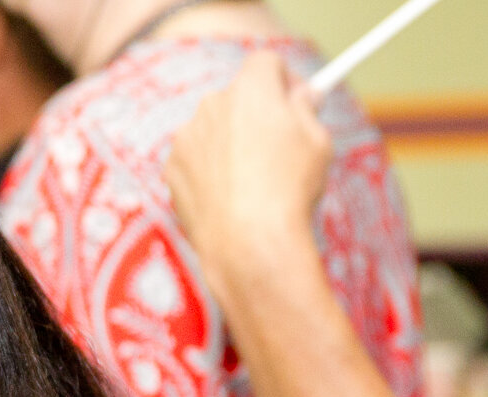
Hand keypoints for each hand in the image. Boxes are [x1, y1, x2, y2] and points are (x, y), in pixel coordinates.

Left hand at [166, 51, 331, 295]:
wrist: (247, 242)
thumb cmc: (289, 190)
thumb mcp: (316, 141)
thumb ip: (305, 109)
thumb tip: (300, 96)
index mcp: (250, 91)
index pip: (264, 63)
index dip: (283, 79)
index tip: (296, 99)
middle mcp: (211, 106)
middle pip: (236, 98)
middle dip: (255, 113)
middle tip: (278, 142)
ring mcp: (186, 139)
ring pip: (214, 131)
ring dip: (231, 144)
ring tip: (255, 181)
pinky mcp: (171, 170)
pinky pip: (196, 161)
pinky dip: (210, 172)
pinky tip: (230, 199)